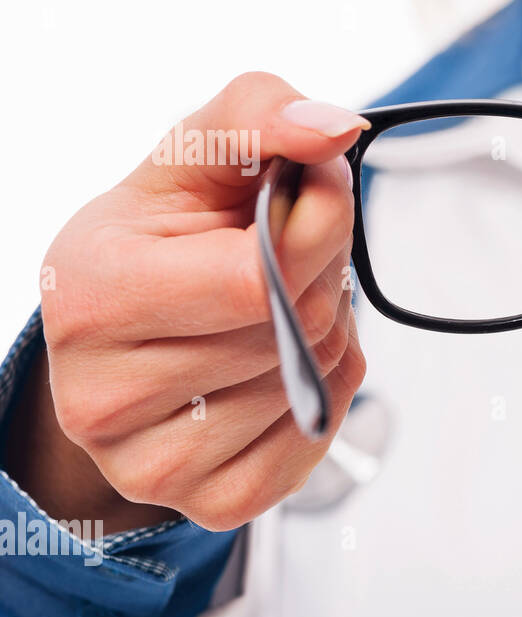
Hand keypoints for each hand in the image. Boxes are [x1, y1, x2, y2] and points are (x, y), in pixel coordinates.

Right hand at [7, 73, 367, 531]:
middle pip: (296, 331)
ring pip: (314, 384)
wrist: (124, 332)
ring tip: (271, 310)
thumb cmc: (163, 238)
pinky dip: (324, 391)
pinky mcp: (210, 502)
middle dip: (322, 277)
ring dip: (325, 333)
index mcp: (91, 295)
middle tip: (290, 255)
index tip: (312, 195)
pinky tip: (279, 363)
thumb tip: (334, 128)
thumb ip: (260, 114)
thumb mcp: (195, 154)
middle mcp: (104, 396)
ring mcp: (152, 465)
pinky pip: (317, 439)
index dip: (317, 227)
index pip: (259, 277)